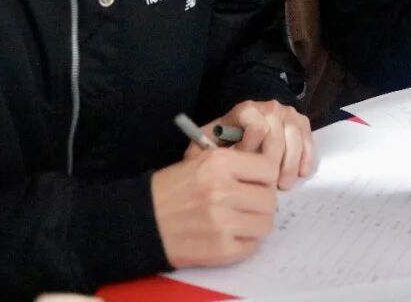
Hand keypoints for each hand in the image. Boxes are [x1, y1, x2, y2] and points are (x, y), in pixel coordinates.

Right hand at [151, 148, 278, 267]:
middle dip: (261, 202)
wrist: (140, 221)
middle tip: (247, 205)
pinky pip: (252, 246)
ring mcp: (223, 222)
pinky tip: (228, 236)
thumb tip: (269, 174)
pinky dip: (244, 242)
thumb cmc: (171, 190)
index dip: (264, 178)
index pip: (268, 169)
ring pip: (266, 223)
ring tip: (238, 221)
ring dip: (255, 223)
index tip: (256, 183)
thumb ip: (236, 164)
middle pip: (270, 199)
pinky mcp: (221, 249)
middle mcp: (222, 191)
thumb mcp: (201, 161)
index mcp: (219, 163)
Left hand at [185, 100, 315, 189]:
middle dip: (276, 161)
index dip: (254, 149)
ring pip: (295, 136)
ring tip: (284, 185)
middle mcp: (268, 107)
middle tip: (272, 185)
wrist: (241, 133)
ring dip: (291, 163)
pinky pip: (308, 139)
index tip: (245, 167)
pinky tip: (302, 174)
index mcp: (245, 111)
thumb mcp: (207, 148)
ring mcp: (287, 114)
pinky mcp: (300, 123)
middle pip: (278, 132)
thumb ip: (209, 153)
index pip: (257, 126)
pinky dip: (307, 157)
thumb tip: (224, 165)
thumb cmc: (222, 147)